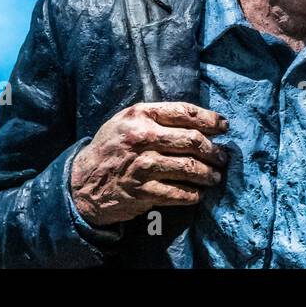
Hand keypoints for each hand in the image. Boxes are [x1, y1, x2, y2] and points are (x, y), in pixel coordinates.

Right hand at [70, 101, 229, 226]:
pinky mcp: (143, 191)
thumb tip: (198, 121)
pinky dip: (193, 194)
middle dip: (213, 150)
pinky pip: (178, 193)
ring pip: (189, 167)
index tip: (223, 126)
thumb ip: (157, 117)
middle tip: (223, 156)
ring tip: (215, 176)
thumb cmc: (111, 147)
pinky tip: (197, 193)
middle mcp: (142, 138)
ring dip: (208, 173)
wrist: (82, 181)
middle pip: (192, 141)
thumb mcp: (127, 121)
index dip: (210, 119)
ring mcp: (143, 166)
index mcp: (140, 115)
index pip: (185, 112)